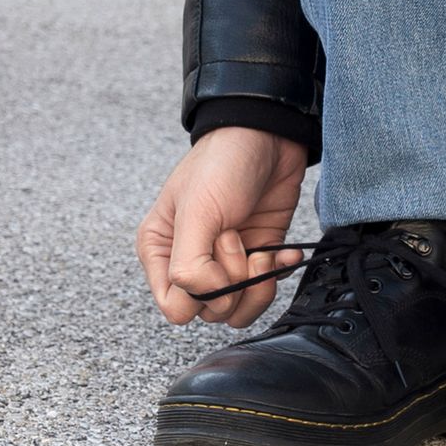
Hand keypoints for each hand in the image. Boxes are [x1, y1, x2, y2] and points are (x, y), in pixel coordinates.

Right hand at [136, 126, 310, 328]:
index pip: (175, 307)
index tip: (214, 256)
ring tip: (261, 249)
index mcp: (161, 251)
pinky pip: (266, 289)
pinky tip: (283, 250)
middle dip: (231, 281)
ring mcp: (227, 261)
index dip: (201, 293)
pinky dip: (279, 273)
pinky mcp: (259, 255)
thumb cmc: (222, 164)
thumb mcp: (196, 211)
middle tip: (235, 236)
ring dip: (257, 285)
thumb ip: (189, 265)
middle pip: (211, 311)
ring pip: (239, 310)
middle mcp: (190, 261)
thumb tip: (204, 299)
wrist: (268, 135)